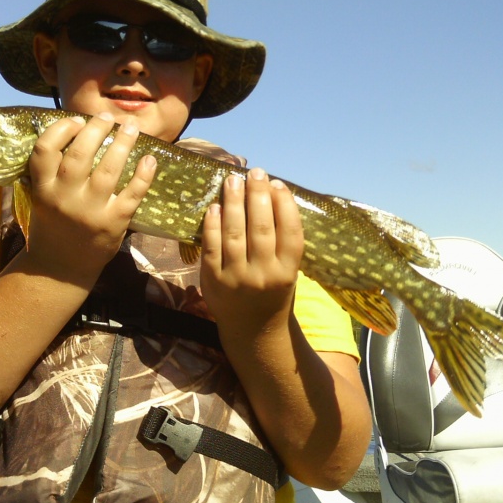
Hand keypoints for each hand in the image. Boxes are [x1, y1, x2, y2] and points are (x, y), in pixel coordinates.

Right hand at [23, 112, 156, 285]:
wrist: (60, 269)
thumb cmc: (53, 227)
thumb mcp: (42, 199)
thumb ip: (52, 173)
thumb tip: (77, 133)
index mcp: (43, 190)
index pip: (45, 150)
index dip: (61, 129)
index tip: (77, 120)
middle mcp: (65, 198)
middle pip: (80, 154)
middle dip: (96, 129)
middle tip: (107, 118)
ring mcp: (90, 211)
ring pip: (108, 169)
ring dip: (123, 143)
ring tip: (131, 128)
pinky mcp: (113, 223)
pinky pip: (132, 194)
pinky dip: (143, 174)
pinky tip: (150, 159)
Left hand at [199, 168, 304, 339]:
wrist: (253, 330)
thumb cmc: (272, 291)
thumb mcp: (287, 270)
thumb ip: (281, 240)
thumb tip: (270, 194)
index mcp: (288, 272)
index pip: (290, 232)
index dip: (284, 205)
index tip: (277, 183)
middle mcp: (264, 275)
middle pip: (261, 228)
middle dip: (257, 195)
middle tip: (254, 172)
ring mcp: (237, 279)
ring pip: (234, 234)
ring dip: (233, 203)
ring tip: (232, 181)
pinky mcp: (214, 281)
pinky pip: (212, 247)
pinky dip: (212, 225)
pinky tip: (214, 207)